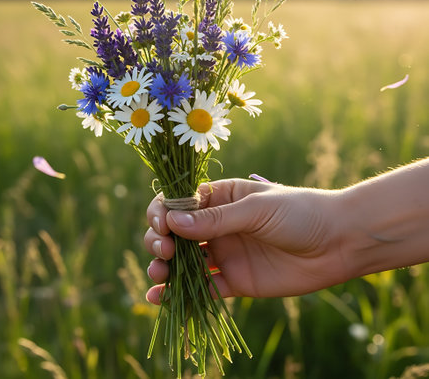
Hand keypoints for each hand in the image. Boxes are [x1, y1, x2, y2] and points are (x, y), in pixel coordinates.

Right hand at [144, 179, 348, 303]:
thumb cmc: (299, 212)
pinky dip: (181, 294)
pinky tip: (160, 299)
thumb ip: (217, 219)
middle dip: (161, 240)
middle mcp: (218, 225)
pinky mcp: (234, 280)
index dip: (163, 212)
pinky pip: (203, 288)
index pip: (180, 202)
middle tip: (166, 250)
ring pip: (184, 261)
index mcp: (221, 198)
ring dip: (164, 267)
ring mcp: (225, 253)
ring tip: (159, 272)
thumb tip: (173, 221)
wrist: (337, 242)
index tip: (162, 224)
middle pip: (176, 233)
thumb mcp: (256, 209)